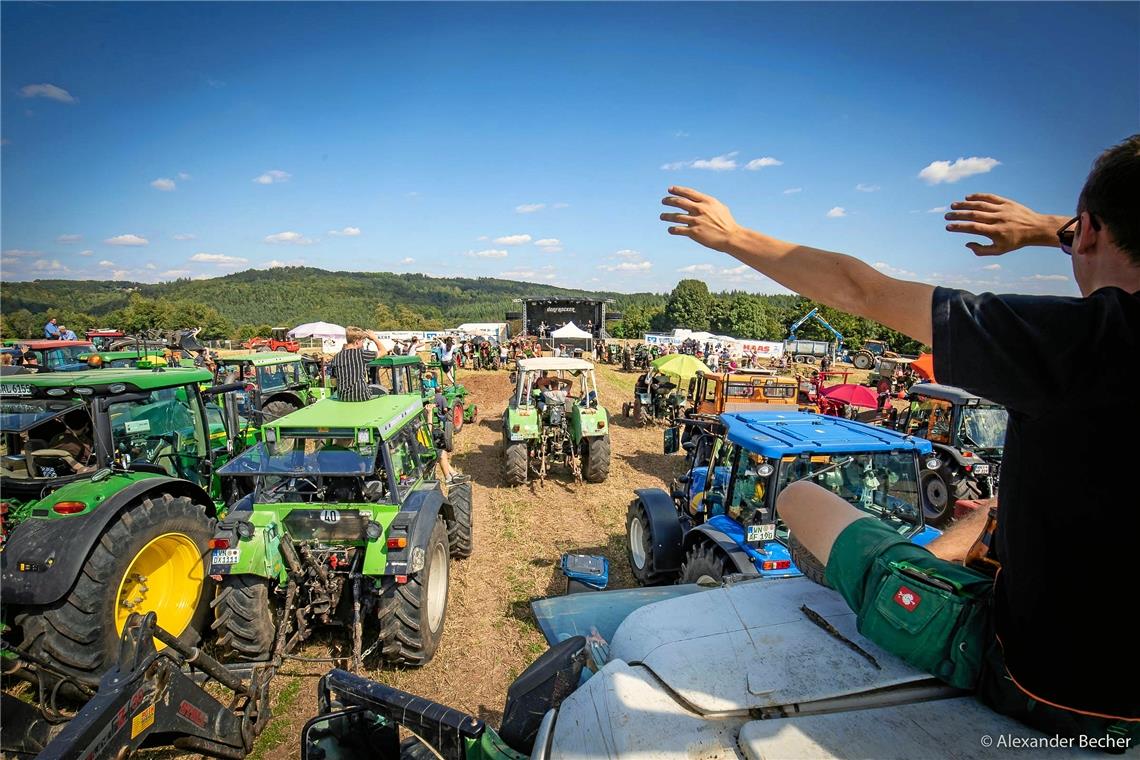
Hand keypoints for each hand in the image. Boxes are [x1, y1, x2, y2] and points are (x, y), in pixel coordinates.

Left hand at [661, 186, 742, 251]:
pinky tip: (670, 229)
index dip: (678, 190)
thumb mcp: (720, 207)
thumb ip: (708, 203)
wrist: (731, 237)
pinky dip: (672, 229)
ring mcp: (695, 220)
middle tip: (663, 201)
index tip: (670, 189)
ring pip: (675, 216)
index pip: (688, 192)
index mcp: (707, 201)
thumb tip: (699, 200)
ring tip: (662, 216)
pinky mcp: (693, 232)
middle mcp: (700, 209)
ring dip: (666, 216)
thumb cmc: (727, 223)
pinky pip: (678, 229)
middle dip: (669, 200)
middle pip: (679, 202)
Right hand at [944, 194, 1059, 255]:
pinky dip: (978, 196)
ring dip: (965, 204)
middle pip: (974, 215)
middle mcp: (998, 219)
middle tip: (947, 215)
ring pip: (980, 204)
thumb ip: (981, 250)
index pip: (973, 228)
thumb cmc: (1015, 241)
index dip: (959, 227)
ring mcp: (1002, 209)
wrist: (1036, 228)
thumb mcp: (999, 251)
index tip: (948, 227)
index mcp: (995, 232)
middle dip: (958, 215)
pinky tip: (968, 197)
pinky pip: (990, 197)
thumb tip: (967, 244)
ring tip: (953, 205)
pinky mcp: (1007, 202)